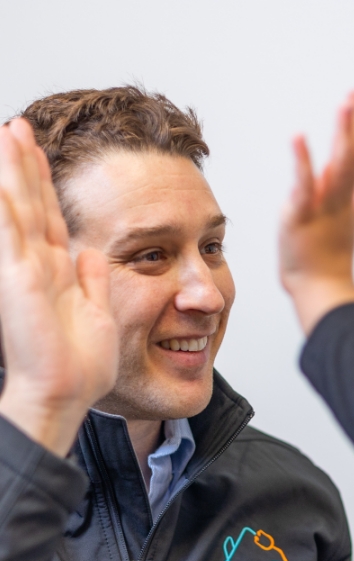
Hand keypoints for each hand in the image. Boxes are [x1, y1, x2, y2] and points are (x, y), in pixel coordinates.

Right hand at [0, 119, 117, 456]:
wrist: (64, 394)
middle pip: (32, 203)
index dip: (46, 186)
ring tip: (8, 131)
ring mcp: (24, 269)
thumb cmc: (79, 366)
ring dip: (13, 170)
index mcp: (59, 272)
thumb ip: (92, 281)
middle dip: (25, 164)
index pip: (51, 218)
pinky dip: (6, 203)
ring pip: (18, 207)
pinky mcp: (19, 278)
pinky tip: (2, 176)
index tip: (42, 154)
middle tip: (19, 127)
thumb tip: (94, 253)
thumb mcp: (97, 312)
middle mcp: (38, 265)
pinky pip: (10, 231)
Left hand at [279, 91, 353, 334]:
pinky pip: (303, 186)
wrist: (321, 292)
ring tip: (346, 103)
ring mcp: (321, 208)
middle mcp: (337, 201)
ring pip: (338, 166)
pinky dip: (303, 162)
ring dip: (343, 133)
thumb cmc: (329, 264)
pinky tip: (299, 137)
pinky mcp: (299, 217)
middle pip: (352, 156)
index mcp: (345, 201)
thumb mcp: (349, 224)